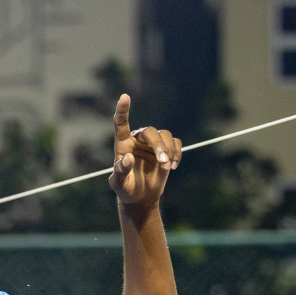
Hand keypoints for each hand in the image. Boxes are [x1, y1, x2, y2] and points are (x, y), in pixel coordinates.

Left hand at [108, 94, 180, 208]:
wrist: (140, 197)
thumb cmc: (125, 189)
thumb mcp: (118, 184)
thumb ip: (120, 171)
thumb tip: (128, 157)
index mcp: (123, 144)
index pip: (121, 122)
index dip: (123, 110)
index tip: (125, 97)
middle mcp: (138, 139)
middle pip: (150, 131)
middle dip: (159, 145)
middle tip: (163, 163)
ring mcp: (153, 144)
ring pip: (165, 135)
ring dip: (168, 150)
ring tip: (166, 167)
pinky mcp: (166, 149)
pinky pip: (175, 143)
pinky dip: (177, 153)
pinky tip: (172, 167)